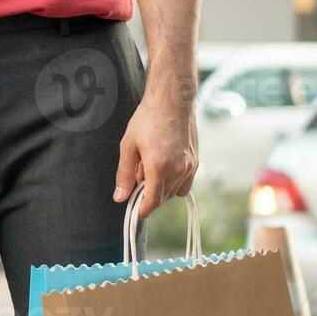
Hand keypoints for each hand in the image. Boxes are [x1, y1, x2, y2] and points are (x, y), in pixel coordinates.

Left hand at [113, 91, 198, 218]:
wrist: (172, 102)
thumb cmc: (147, 120)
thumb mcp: (128, 145)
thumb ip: (125, 174)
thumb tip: (120, 197)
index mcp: (159, 166)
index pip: (152, 200)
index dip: (142, 210)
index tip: (135, 213)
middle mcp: (178, 169)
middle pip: (162, 197)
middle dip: (148, 195)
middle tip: (136, 177)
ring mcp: (190, 167)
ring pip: (173, 191)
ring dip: (160, 187)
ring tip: (149, 165)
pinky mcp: (196, 162)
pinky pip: (184, 184)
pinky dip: (173, 182)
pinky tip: (163, 166)